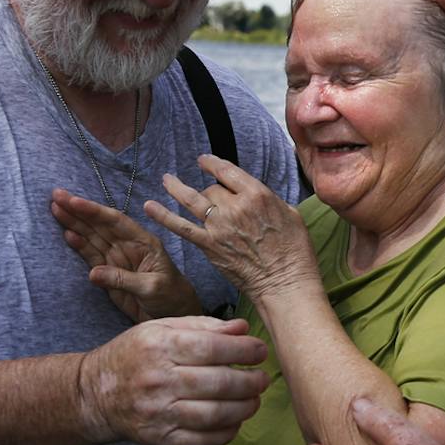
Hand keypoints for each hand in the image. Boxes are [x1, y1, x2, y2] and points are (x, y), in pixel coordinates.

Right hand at [50, 188, 204, 321]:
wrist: (173, 314)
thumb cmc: (170, 296)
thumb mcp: (151, 287)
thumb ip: (123, 279)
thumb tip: (93, 273)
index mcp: (142, 241)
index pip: (116, 221)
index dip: (94, 211)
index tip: (74, 201)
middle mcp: (127, 245)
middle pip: (99, 224)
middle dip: (78, 210)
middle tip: (56, 195)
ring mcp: (117, 257)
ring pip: (92, 236)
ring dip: (74, 222)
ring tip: (55, 208)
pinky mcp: (108, 271)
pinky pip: (91, 255)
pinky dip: (79, 245)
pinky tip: (67, 233)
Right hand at [77, 316, 269, 444]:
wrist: (96, 393)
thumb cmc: (134, 355)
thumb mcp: (161, 329)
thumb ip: (203, 326)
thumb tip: (242, 328)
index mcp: (158, 346)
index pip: (211, 348)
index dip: (243, 350)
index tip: (260, 351)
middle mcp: (157, 380)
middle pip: (217, 383)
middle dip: (249, 381)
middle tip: (262, 379)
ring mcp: (158, 413)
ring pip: (214, 414)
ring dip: (243, 408)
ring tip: (253, 400)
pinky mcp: (159, 438)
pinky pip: (202, 440)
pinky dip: (226, 433)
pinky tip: (235, 421)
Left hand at [146, 155, 317, 302]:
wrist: (284, 283)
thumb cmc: (294, 252)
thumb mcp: (290, 214)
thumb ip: (268, 200)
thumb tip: (255, 195)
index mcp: (257, 195)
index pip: (228, 171)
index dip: (213, 164)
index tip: (205, 161)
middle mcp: (235, 207)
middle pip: (212, 189)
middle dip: (210, 191)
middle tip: (211, 198)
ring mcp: (219, 227)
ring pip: (192, 200)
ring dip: (175, 187)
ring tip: (166, 179)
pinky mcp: (209, 246)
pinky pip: (181, 227)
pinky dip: (164, 216)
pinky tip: (150, 207)